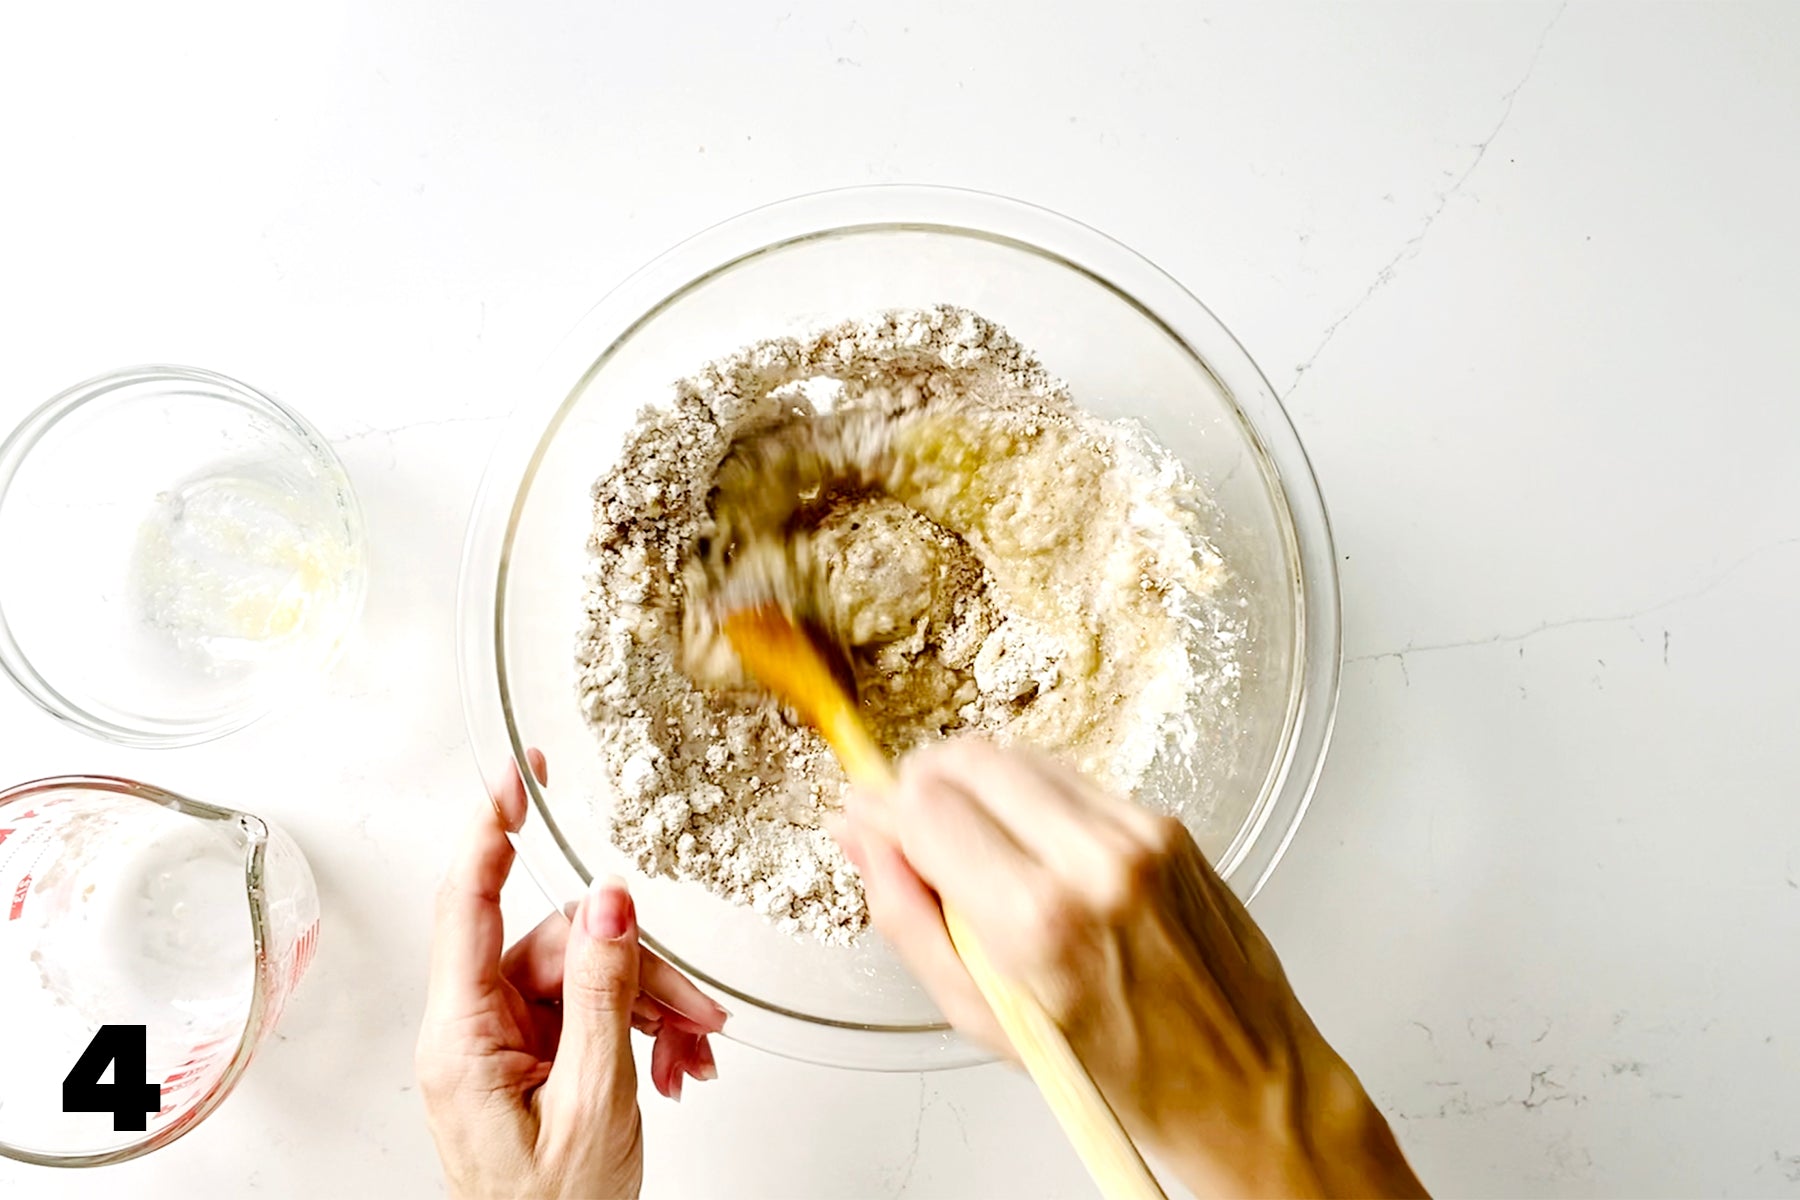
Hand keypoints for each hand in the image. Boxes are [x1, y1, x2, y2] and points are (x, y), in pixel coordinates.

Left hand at [418, 750, 728, 1199]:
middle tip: (693, 1009)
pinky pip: (589, 1010)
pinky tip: (672, 1064)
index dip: (488, 831)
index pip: (466, 903)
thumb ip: (600, 992)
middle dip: (635, 967)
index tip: (513, 777)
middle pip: (555, 944)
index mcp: (461, 1038)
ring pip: (585, 974)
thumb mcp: (594, 1099)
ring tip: (690, 1053)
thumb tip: (605, 900)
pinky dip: (640, 1029)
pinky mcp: (529, 1057)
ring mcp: (501, 1044)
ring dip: (649, 1006)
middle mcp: (471, 1032)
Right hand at [835, 739, 1424, 1199]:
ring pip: (1020, 758)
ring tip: (973, 846)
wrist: (1243, 1081)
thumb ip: (910, 920)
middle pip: (971, 758)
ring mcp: (1140, 834)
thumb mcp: (985, 1020)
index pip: (928, 809)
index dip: (880, 806)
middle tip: (908, 821)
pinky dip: (1033, 800)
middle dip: (923, 780)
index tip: (863, 816)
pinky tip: (1033, 850)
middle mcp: (1094, 861)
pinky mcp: (1166, 823)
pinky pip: (1073, 781)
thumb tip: (862, 840)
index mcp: (1040, 922)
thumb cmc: (1120, 1073)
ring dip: (977, 786)